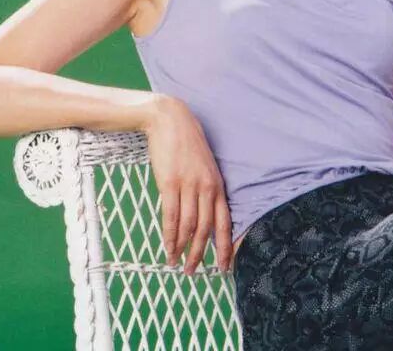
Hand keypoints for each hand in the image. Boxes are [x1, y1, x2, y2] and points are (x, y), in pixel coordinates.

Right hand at [144, 95, 232, 275]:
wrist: (170, 120)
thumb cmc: (187, 142)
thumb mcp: (204, 165)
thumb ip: (207, 187)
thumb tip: (204, 213)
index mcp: (217, 183)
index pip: (225, 222)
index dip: (224, 246)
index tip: (224, 266)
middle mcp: (206, 186)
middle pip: (206, 229)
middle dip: (201, 254)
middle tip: (194, 272)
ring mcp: (188, 185)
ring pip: (189, 226)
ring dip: (182, 249)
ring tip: (177, 264)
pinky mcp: (170, 183)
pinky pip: (171, 216)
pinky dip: (169, 236)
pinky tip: (167, 248)